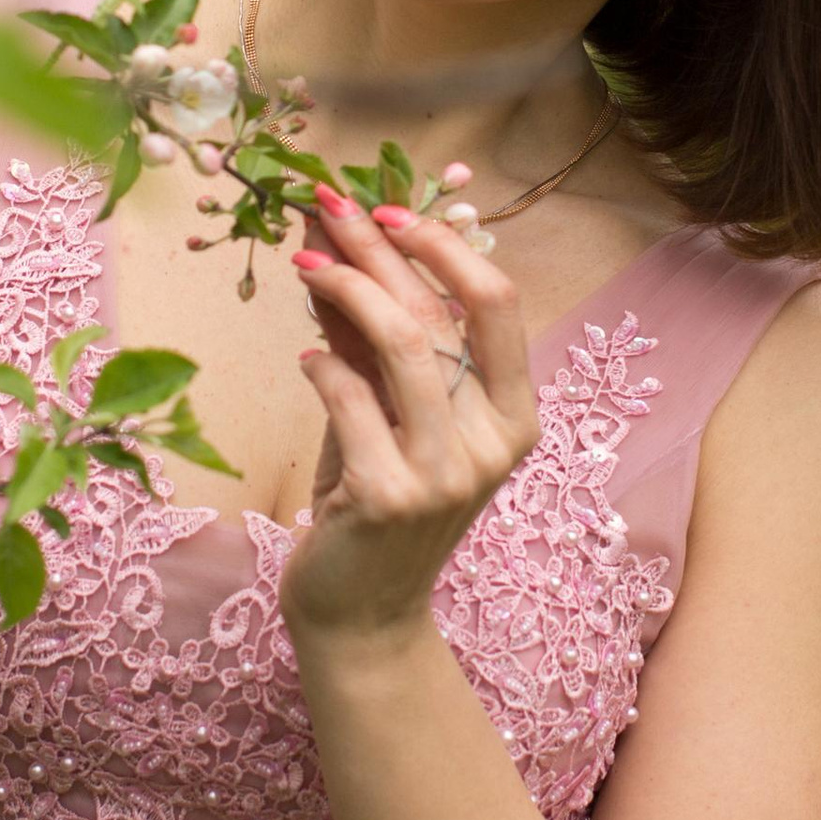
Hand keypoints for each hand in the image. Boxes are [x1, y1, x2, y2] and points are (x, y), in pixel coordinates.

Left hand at [278, 180, 542, 643]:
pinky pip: (350, 401)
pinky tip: (306, 358)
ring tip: (305, 264)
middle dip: (377, 248)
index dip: (444, 245)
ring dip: (347, 290)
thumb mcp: (386, 411)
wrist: (362, 612)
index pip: (498, 302)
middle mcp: (494, 442)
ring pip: (403, 346)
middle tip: (327, 206)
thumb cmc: (376, 499)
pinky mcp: (392, 497)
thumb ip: (371, 338)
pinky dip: (322, 366)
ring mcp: (447, 472)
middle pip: (440, 312)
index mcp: (515, 415)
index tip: (388, 209)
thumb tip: (336, 244)